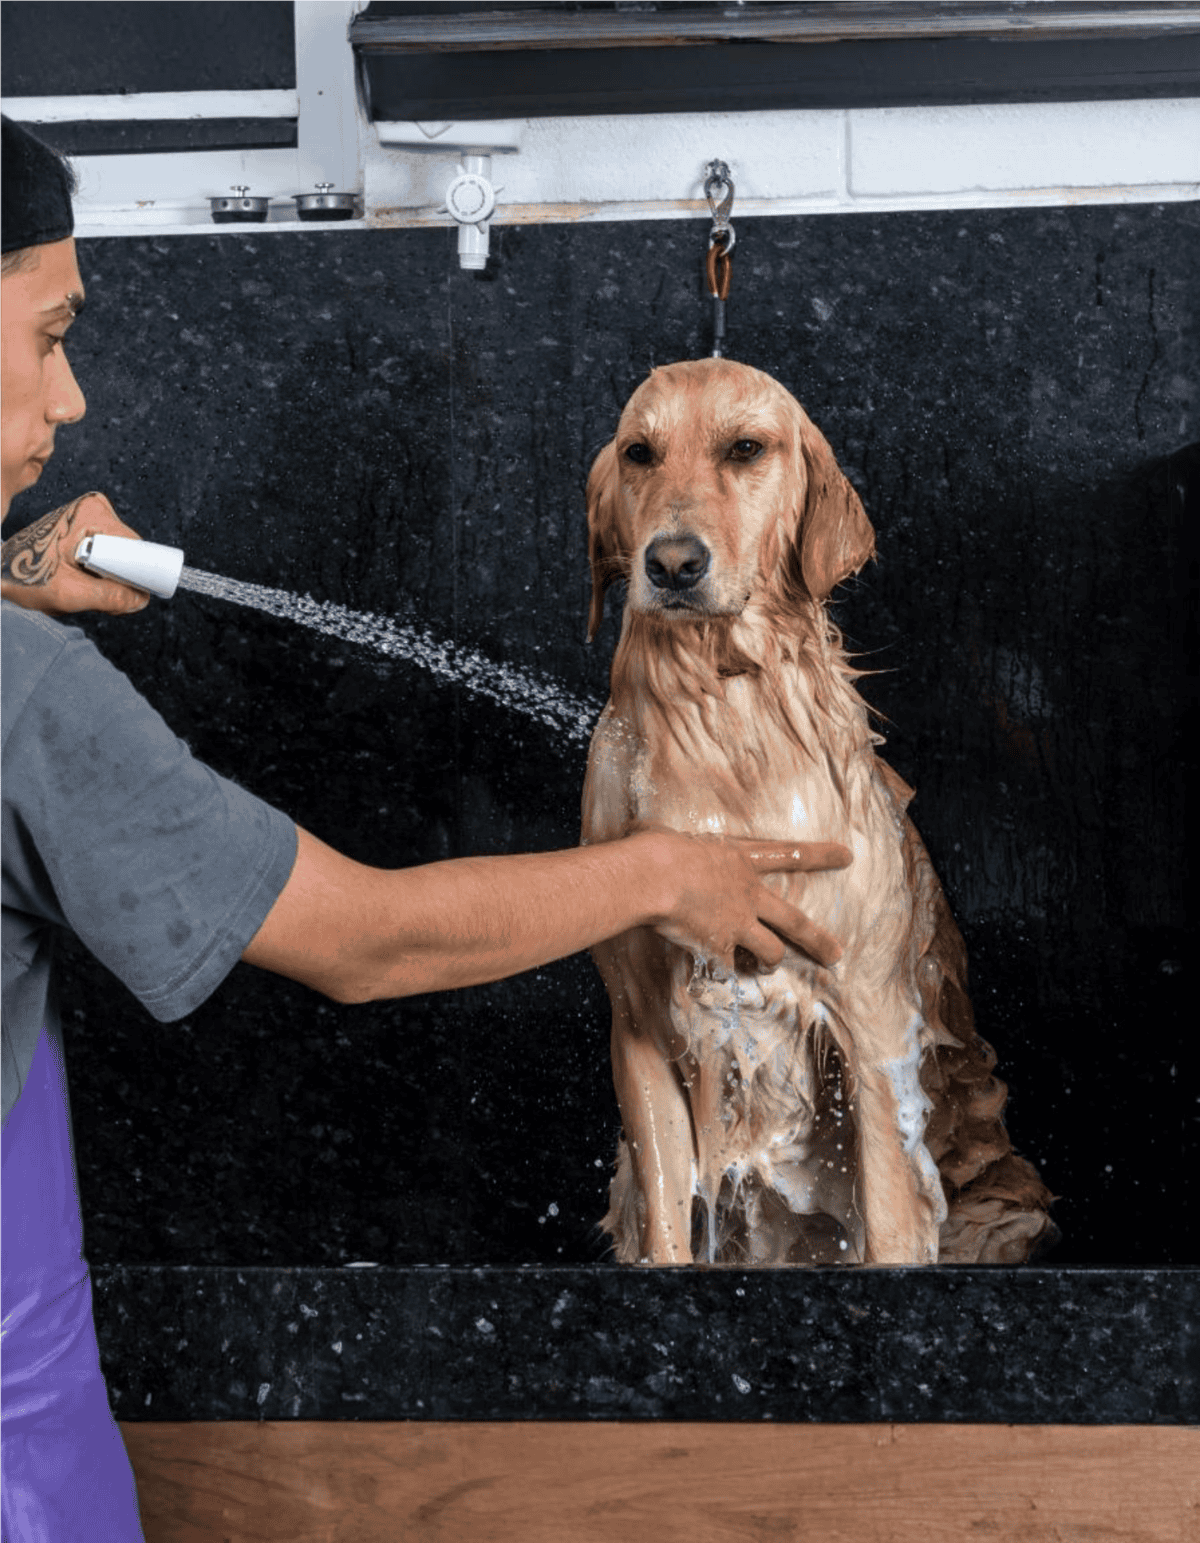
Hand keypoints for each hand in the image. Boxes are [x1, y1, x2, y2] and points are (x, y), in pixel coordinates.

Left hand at [0, 492, 150, 615]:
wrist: (1, 571)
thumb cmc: (23, 575)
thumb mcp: (68, 593)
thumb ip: (109, 596)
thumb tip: (140, 598)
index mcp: (91, 514)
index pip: (134, 549)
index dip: (135, 576)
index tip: (129, 596)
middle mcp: (94, 509)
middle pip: (129, 555)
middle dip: (118, 582)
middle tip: (93, 596)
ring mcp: (91, 519)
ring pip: (121, 560)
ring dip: (108, 582)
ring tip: (80, 587)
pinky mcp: (88, 531)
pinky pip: (111, 559)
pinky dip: (100, 577)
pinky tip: (81, 581)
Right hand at [637, 829, 852, 970]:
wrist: (654, 875)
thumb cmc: (657, 846)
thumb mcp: (670, 833)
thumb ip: (672, 839)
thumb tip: (647, 830)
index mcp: (740, 858)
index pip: (790, 854)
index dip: (821, 855)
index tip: (847, 856)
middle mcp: (748, 893)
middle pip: (795, 921)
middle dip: (817, 940)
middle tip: (836, 956)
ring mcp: (737, 923)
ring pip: (770, 952)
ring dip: (770, 962)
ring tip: (767, 969)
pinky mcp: (719, 947)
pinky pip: (727, 968)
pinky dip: (722, 973)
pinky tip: (713, 974)